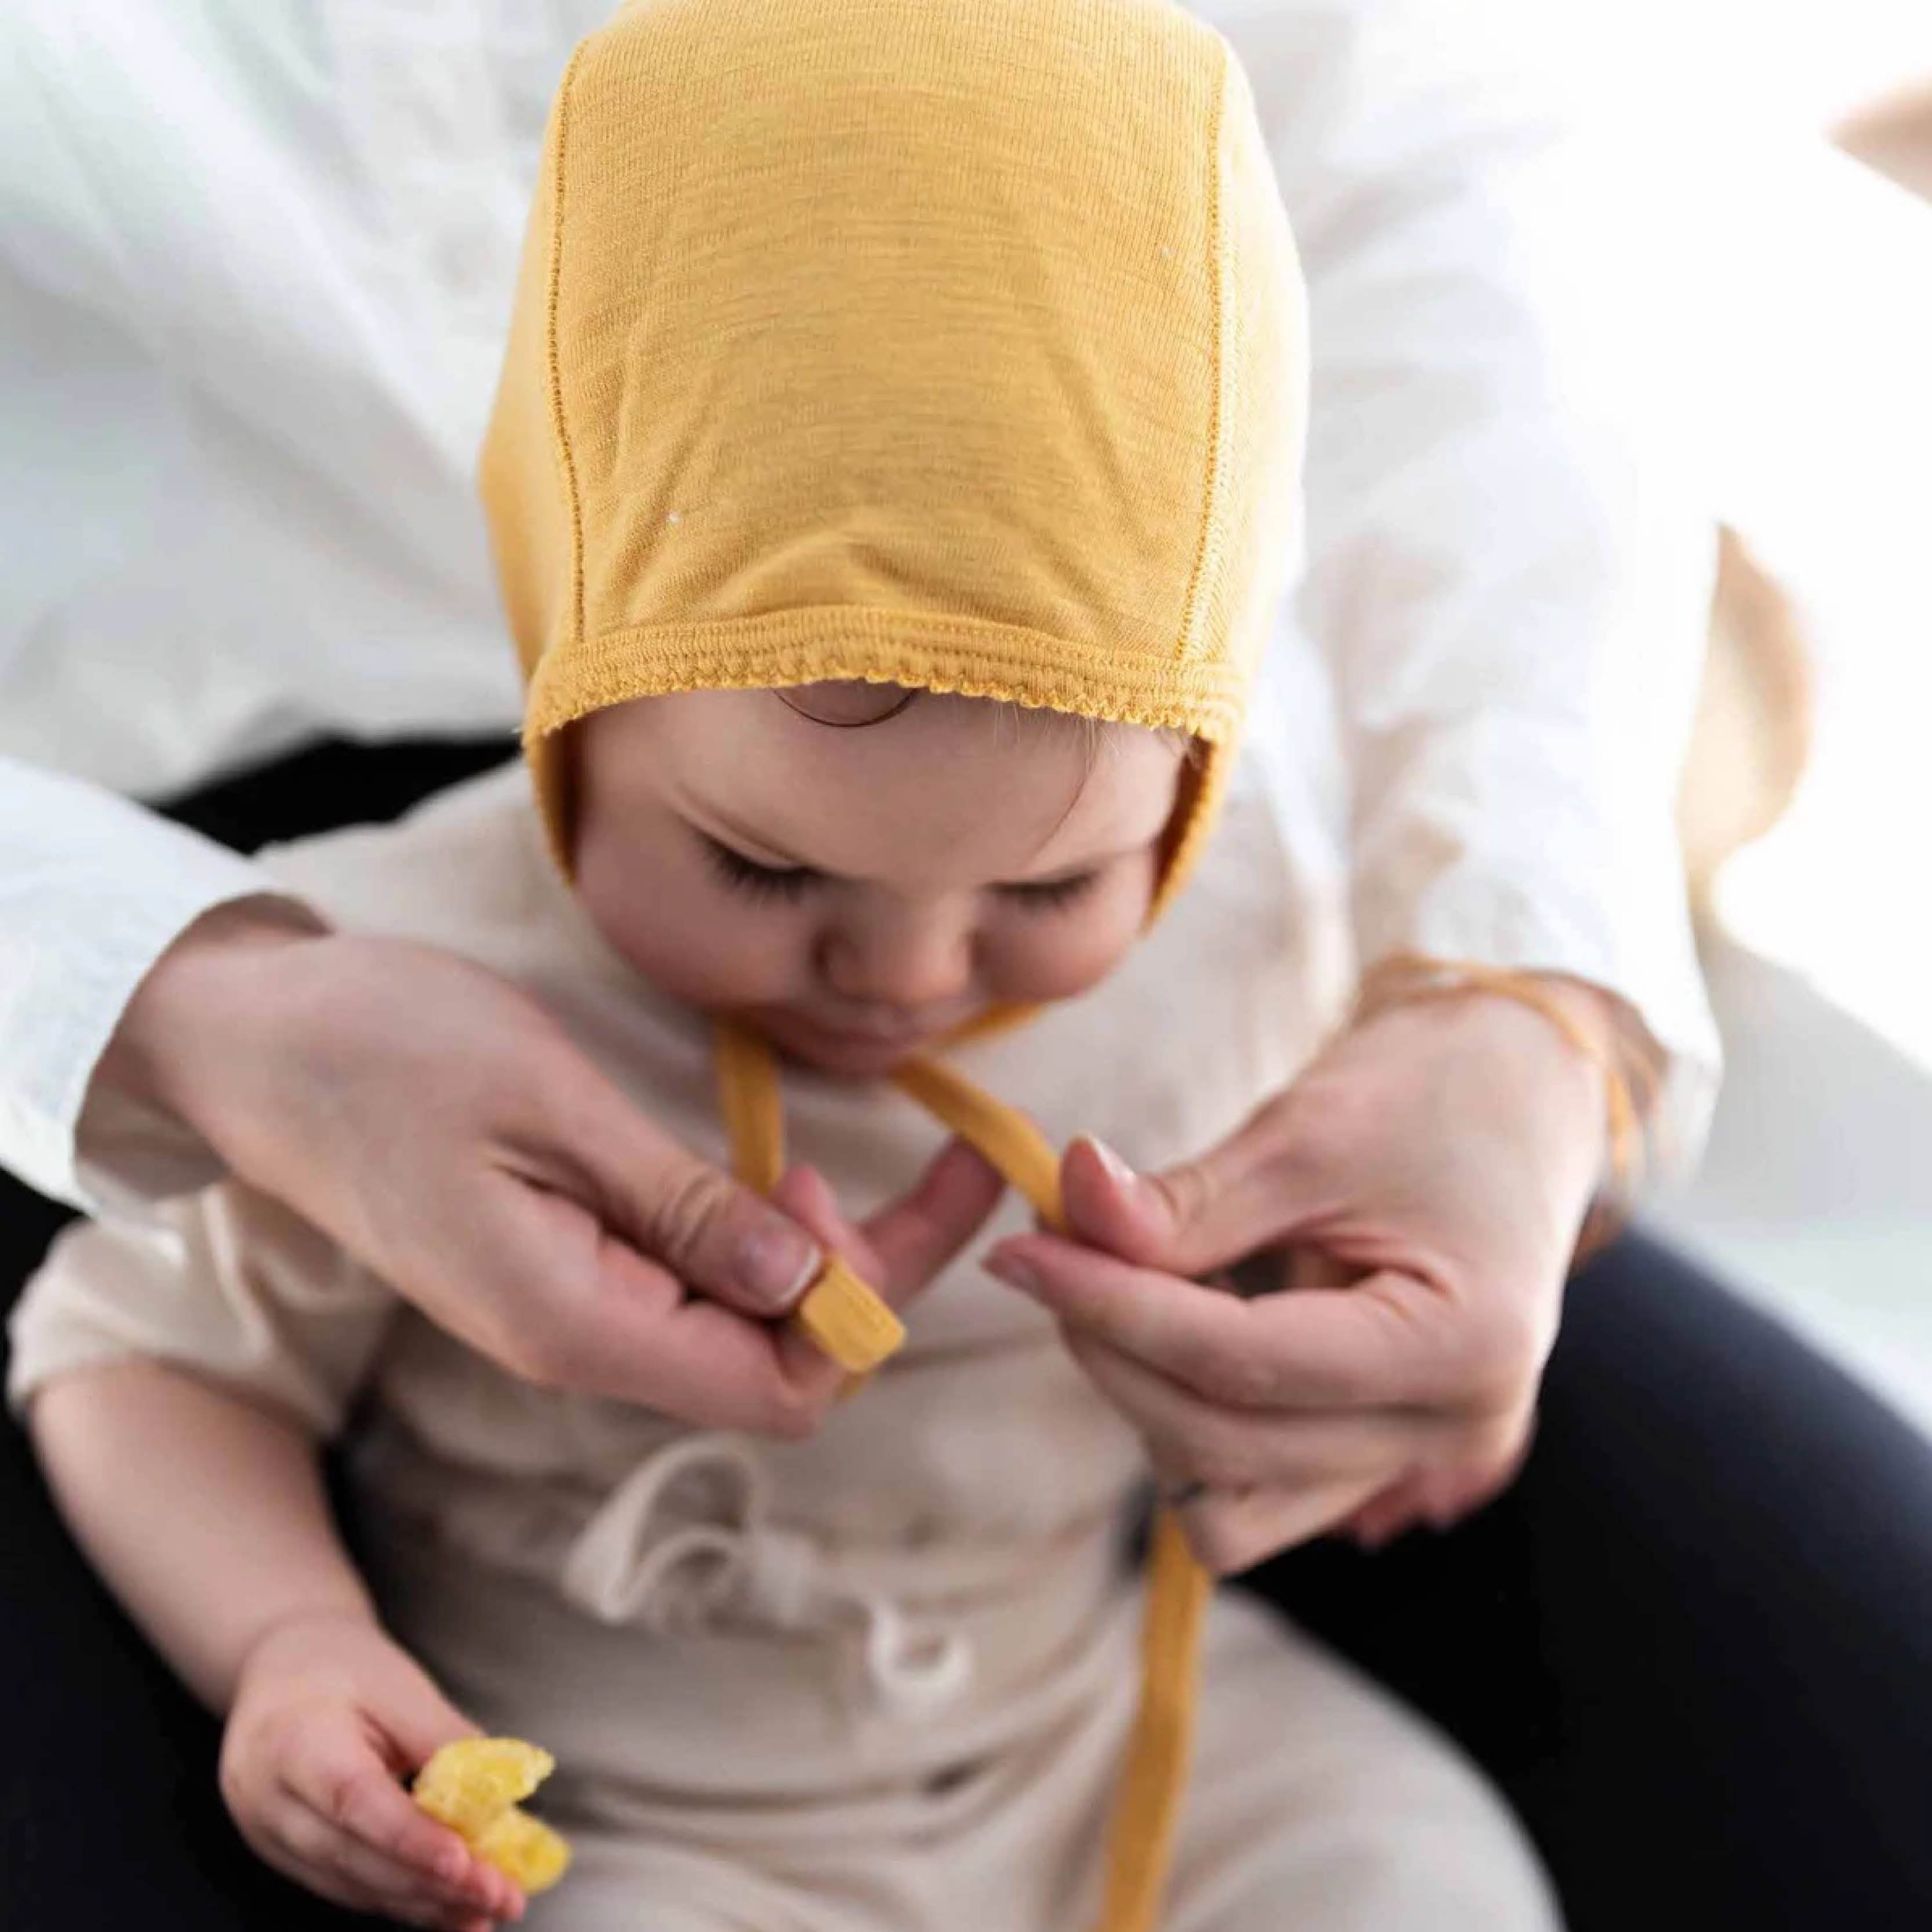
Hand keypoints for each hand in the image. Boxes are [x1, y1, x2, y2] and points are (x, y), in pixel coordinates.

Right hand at [97, 903, 992, 1436]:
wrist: (254, 1043)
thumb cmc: (383, 1050)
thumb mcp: (547, 1105)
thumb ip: (679, 1206)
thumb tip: (808, 1279)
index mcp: (575, 1325)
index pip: (777, 1390)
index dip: (851, 1308)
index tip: (821, 1178)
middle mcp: (580, 1345)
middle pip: (778, 1366)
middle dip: (869, 1281)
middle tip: (922, 1162)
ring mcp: (570, 1314)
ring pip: (744, 1331)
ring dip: (821, 1262)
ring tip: (840, 1163)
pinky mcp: (564, 1272)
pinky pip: (695, 1292)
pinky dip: (758, 1245)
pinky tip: (777, 1180)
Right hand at [220, 1610, 520, 1931]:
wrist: (282, 1667)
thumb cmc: (344, 1666)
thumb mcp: (397, 1684)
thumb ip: (443, 1738)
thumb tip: (499, 1793)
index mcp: (294, 1740)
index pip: (354, 1800)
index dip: (411, 1839)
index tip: (466, 1865)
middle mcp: (270, 1799)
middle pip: (354, 1856)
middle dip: (432, 1885)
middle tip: (502, 1897)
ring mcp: (270, 1835)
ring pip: (350, 1884)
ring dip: (422, 1904)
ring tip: (487, 1909)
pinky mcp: (284, 1855)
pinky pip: (345, 1886)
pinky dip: (399, 1898)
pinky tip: (447, 1907)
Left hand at [985, 984, 1616, 1571]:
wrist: (1524, 1096)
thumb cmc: (1433, 1093)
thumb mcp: (1307, 1132)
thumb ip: (1185, 1200)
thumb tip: (1065, 1204)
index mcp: (1463, 1347)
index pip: (1242, 1365)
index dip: (1112, 1309)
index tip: (1018, 1254)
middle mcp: (1454, 1432)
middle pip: (1223, 1447)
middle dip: (1115, 1350)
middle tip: (1052, 1248)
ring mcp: (1422, 1461)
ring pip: (1229, 1502)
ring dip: (1150, 1404)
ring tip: (1132, 1285)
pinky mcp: (1380, 1458)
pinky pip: (1255, 1490)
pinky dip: (1194, 1423)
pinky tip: (1186, 1324)